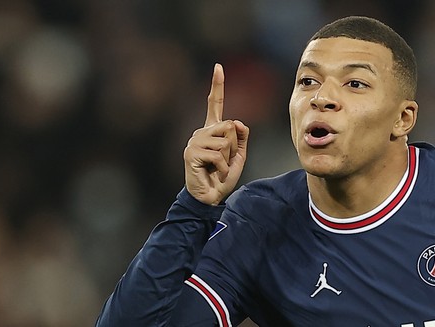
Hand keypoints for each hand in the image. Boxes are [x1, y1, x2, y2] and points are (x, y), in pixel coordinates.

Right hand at [183, 64, 249, 204]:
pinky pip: (219, 154)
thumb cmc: (222, 176)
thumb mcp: (238, 156)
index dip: (217, 86)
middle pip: (229, 126)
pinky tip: (215, 173)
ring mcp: (194, 141)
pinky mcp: (192, 153)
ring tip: (219, 169)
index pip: (215, 104)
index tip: (218, 67)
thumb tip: (237, 121)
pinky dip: (223, 167)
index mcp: (212, 130)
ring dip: (229, 158)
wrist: (209, 197)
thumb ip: (241, 137)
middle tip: (224, 162)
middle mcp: (201, 132)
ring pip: (226, 140)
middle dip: (235, 146)